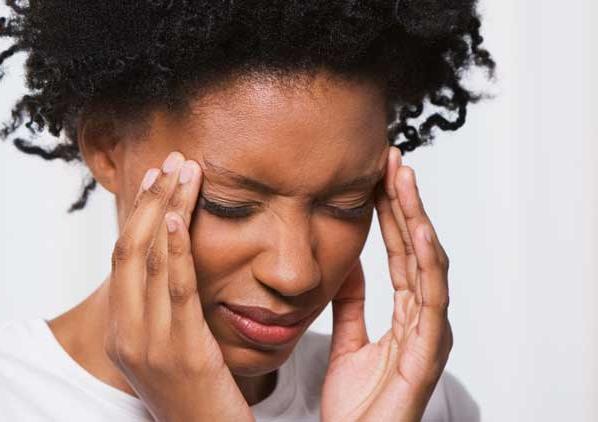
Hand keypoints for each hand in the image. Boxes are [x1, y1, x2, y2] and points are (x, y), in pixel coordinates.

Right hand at [104, 151, 253, 421]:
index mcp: (122, 331)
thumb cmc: (196, 394)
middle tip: (173, 160)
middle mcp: (127, 334)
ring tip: (186, 171)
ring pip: (152, 262)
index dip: (139, 214)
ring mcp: (151, 344)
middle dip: (153, 200)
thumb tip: (177, 263)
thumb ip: (166, 307)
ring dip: (169, 210)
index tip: (155, 178)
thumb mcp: (170, 347)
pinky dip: (176, 251)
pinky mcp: (182, 352)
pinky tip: (182, 219)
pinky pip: (175, 291)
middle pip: (132, 249)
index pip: (123, 257)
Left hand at [320, 146, 452, 421]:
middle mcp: (422, 319)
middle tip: (392, 160)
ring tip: (403, 178)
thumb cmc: (356, 406)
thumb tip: (347, 268)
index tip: (377, 176)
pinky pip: (430, 299)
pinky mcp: (428, 352)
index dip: (391, 214)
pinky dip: (428, 260)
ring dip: (417, 218)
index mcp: (404, 316)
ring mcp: (429, 333)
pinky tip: (419, 228)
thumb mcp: (348, 343)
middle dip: (405, 203)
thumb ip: (352, 306)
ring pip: (428, 263)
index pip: (400, 253)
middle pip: (417, 249)